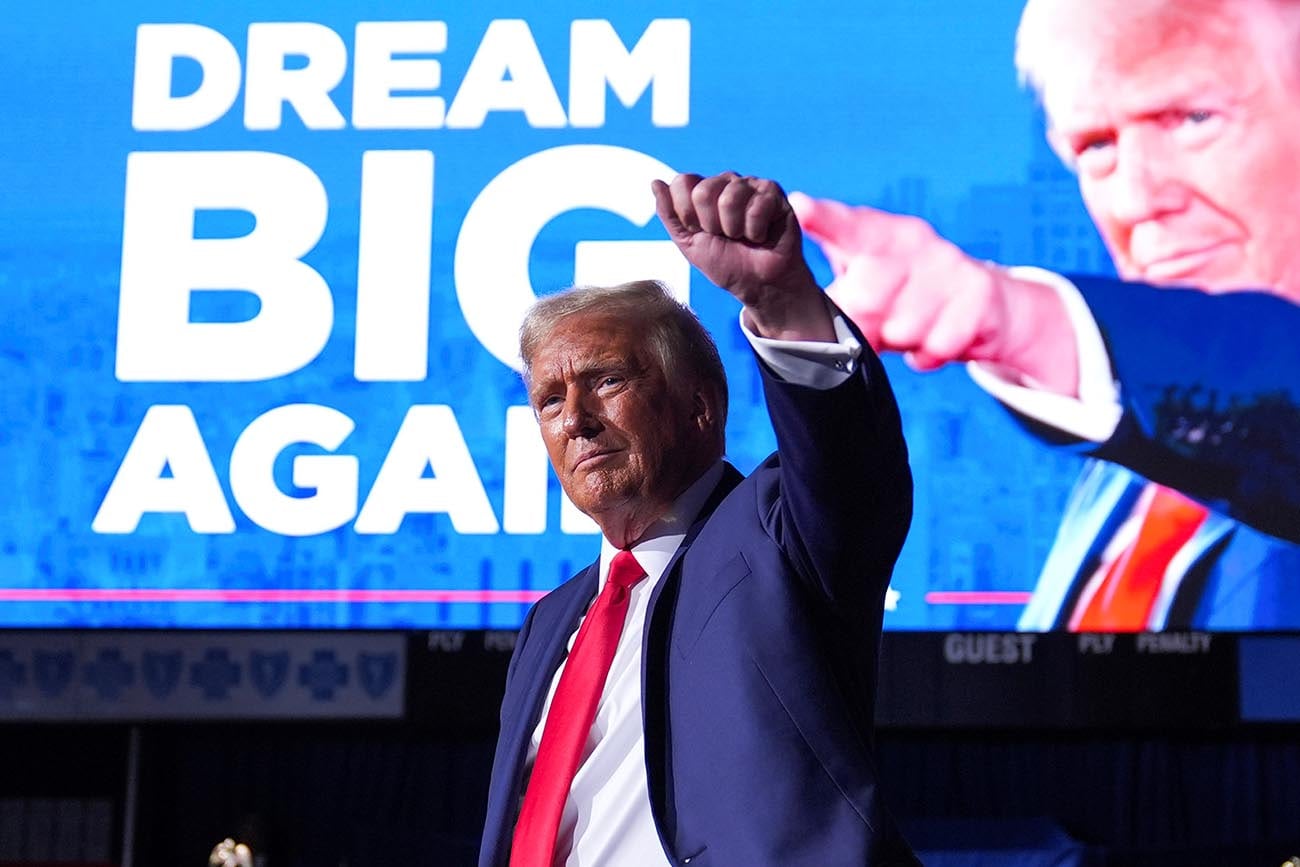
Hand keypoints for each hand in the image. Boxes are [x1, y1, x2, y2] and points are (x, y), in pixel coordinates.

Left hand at [652, 172, 833, 340]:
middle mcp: (725, 182)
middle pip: (703, 191)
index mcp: (703, 190)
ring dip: (734, 230)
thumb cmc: (725, 264)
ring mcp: (750, 184)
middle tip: (725, 237)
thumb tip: (655, 182)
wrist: (758, 284)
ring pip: (730, 199)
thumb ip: (669, 213)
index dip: (688, 215)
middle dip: (711, 225)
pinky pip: (756, 208)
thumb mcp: (688, 243)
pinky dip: (756, 232)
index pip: (682, 183)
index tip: (700, 232)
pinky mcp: (773, 192)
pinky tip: (761, 235)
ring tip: (743, 237)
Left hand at [791, 192, 1079, 395]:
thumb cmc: (906, 296)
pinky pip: (938, 345)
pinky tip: (937, 337)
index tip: (800, 207)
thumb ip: (837, 301)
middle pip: (867, 298)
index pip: (845, 225)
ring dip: (903, 342)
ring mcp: (948, 262)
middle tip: (880, 325)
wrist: (985, 305)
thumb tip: (812, 331)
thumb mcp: (866, 289)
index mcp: (876, 234)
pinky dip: (931, 355)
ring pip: (904, 329)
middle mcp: (913, 239)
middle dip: (868, 325)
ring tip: (914, 327)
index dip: (822, 218)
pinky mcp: (978, 293)